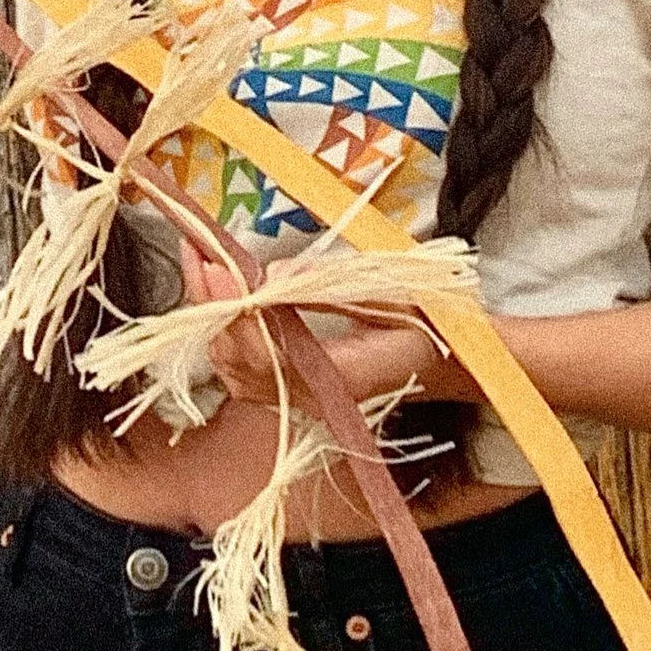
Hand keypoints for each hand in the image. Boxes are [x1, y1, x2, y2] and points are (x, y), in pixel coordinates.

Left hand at [175, 239, 461, 413]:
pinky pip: (245, 374)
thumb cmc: (431, 321)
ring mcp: (305, 402)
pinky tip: (219, 298)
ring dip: (212, 316)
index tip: (216, 261)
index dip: (234, 306)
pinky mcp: (298, 395)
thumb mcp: (391, 290)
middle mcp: (318, 398)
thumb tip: (271, 272)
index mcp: (345, 377)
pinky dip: (225, 334)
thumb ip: (329, 284)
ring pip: (235, 370)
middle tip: (196, 248)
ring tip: (201, 262)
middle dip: (211, 302)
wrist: (454, 361)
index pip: (267, 352)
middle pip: (239, 361)